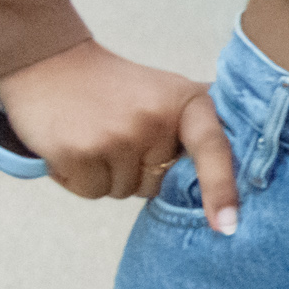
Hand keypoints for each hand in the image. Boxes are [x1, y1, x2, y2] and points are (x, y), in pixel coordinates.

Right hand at [0, 39, 239, 229]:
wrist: (49, 62)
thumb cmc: (114, 85)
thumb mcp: (166, 91)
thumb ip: (197, 122)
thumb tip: (239, 157)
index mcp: (187, 103)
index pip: (213, 149)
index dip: (221, 190)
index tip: (227, 226)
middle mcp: (156, 120)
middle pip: (157, 184)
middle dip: (137, 171)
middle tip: (117, 133)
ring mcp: (117, 137)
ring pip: (122, 192)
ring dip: (106, 176)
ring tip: (94, 136)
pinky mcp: (79, 153)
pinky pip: (91, 192)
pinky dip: (78, 179)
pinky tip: (73, 147)